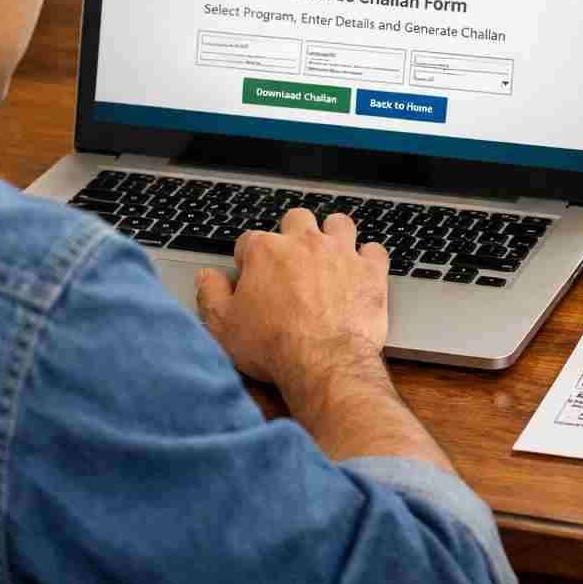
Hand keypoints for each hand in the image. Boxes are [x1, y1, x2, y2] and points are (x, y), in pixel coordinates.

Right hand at [195, 208, 389, 390]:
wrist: (323, 364)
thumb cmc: (274, 347)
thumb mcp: (224, 326)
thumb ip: (211, 295)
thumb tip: (207, 277)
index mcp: (266, 251)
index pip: (251, 240)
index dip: (249, 258)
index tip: (252, 275)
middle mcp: (304, 243)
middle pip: (297, 219)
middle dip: (293, 233)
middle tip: (292, 259)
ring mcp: (340, 253)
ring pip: (338, 223)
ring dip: (334, 235)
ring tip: (330, 254)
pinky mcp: (370, 271)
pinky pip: (375, 250)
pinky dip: (369, 258)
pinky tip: (363, 271)